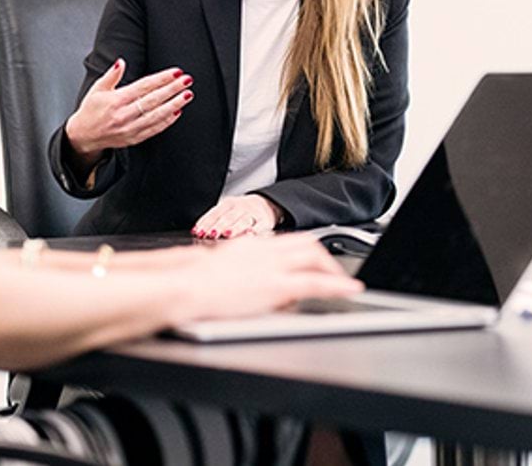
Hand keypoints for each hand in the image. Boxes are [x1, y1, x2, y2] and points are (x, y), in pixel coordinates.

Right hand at [64, 60, 193, 158]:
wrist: (83, 135)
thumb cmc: (91, 110)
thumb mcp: (98, 89)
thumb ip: (111, 75)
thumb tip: (120, 62)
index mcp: (116, 100)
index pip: (144, 87)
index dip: (162, 79)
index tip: (176, 72)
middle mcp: (124, 115)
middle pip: (154, 100)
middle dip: (173, 89)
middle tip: (187, 81)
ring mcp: (130, 128)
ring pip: (157, 116)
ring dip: (174, 105)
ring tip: (187, 95)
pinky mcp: (134, 138)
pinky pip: (154, 129)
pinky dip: (167, 121)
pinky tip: (177, 112)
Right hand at [172, 235, 360, 322]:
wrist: (182, 287)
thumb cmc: (190, 284)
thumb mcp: (218, 270)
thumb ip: (239, 272)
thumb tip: (248, 284)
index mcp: (250, 245)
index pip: (286, 241)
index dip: (304, 251)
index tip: (313, 260)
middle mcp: (264, 249)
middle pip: (305, 243)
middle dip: (324, 257)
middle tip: (333, 272)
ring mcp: (272, 266)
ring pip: (314, 256)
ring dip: (332, 268)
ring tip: (343, 283)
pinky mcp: (276, 285)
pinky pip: (316, 282)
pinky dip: (337, 285)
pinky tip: (349, 290)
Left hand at [194, 194, 283, 238]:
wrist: (266, 205)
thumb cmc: (241, 212)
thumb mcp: (227, 210)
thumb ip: (212, 220)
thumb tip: (196, 231)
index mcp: (229, 203)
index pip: (216, 213)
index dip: (207, 223)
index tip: (199, 232)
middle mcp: (242, 207)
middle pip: (229, 217)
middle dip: (219, 226)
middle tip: (211, 234)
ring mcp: (254, 214)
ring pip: (243, 221)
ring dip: (234, 228)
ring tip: (226, 234)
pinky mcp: (265, 222)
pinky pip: (260, 227)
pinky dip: (255, 231)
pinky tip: (249, 235)